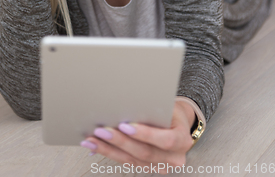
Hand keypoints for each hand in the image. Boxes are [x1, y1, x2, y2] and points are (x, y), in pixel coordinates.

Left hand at [80, 100, 195, 172]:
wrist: (177, 123)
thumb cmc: (170, 111)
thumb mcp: (167, 106)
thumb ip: (152, 110)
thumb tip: (126, 108)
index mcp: (182, 140)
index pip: (165, 140)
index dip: (145, 134)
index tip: (125, 125)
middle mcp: (174, 158)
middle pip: (145, 152)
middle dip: (120, 141)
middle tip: (102, 131)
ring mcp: (160, 166)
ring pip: (132, 160)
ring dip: (109, 150)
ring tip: (92, 140)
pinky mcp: (148, 168)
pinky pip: (127, 162)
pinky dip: (110, 153)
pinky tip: (96, 146)